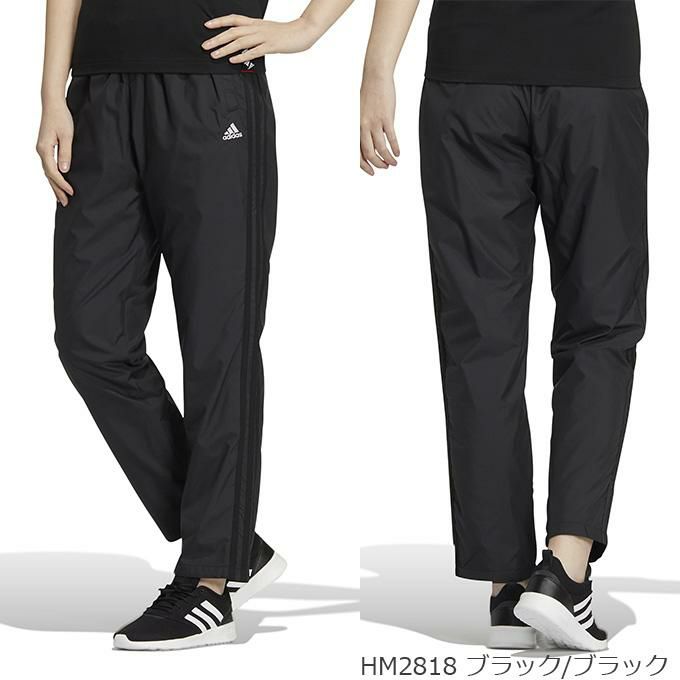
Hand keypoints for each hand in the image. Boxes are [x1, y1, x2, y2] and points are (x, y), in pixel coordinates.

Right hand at [36, 100, 73, 206]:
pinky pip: (48, 166)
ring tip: (62, 198)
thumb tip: (65, 170)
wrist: (53, 104)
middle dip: (57, 190)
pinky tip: (58, 182)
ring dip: (55, 185)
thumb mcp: (67, 136)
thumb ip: (66, 154)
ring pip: (48, 172)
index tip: (72, 192)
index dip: (62, 184)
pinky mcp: (46, 148)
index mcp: (45, 149)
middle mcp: (41, 151)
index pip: (53, 172)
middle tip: (66, 203)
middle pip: (49, 175)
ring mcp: (42, 150)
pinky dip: (53, 177)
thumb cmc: (61, 118)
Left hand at [201, 15, 319, 63]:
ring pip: (240, 42)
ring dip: (225, 48)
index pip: (234, 20)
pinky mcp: (271, 46)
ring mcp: (264, 37)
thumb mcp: (267, 30)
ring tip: (214, 55)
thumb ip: (255, 34)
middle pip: (233, 32)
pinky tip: (233, 60)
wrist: (303, 31)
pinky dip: (242, 56)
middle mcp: (257, 28)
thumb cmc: (285, 33)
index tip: (207, 26)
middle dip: (217, 39)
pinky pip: (254, 51)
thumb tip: (243, 43)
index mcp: (255, 23)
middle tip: (205, 46)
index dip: (220, 22)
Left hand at [360, 73, 399, 175]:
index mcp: (356, 127)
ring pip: (380, 148)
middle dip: (378, 164)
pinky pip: (391, 138)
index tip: (371, 171)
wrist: (375, 77)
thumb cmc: (369, 94)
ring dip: (388, 159)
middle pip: (369, 153)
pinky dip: (395, 148)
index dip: (364, 165)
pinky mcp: (386, 118)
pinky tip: (398, 152)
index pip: (357, 152)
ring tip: (394, 162)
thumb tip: (372, 143)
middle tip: (385, 167)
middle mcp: (363, 127)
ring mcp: (375, 123)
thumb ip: (365, 129)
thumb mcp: (362, 114)